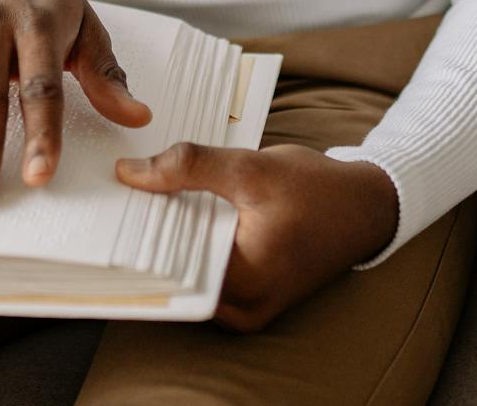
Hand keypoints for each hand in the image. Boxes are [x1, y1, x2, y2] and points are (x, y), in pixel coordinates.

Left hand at [116, 142, 398, 330]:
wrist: (367, 207)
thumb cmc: (319, 191)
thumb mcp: (250, 168)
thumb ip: (188, 167)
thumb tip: (129, 173)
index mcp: (243, 282)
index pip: (167, 265)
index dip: (135, 235)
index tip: (110, 209)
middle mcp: (242, 309)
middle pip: (173, 273)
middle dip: (147, 234)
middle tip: (120, 199)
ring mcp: (246, 309)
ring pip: (187, 273)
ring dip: (168, 238)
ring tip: (144, 202)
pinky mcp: (249, 298)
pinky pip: (205, 273)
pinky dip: (191, 245)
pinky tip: (176, 213)